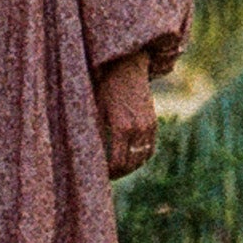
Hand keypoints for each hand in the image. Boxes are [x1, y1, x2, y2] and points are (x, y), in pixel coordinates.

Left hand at [96, 58, 159, 177]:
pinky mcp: (153, 122)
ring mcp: (148, 126)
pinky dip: (141, 156)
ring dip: (131, 166)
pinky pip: (150, 148)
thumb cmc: (107, 86)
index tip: (102, 176)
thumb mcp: (96, 108)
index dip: (110, 173)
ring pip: (142, 157)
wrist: (128, 66)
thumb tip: (88, 153)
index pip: (118, 162)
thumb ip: (94, 131)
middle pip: (131, 163)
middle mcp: (138, 129)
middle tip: (108, 175)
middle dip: (120, 172)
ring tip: (118, 168)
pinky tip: (131, 157)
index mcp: (121, 127)